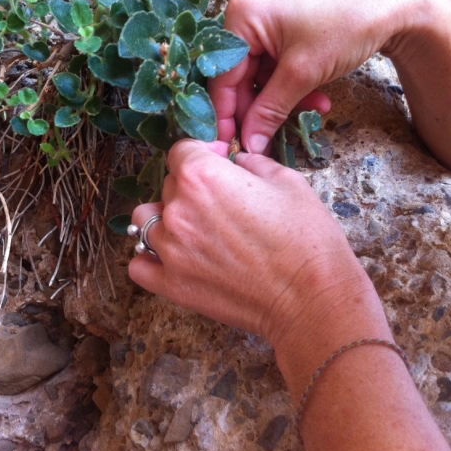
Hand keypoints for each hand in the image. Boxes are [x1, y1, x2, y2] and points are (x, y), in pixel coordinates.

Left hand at [128, 140, 376, 350]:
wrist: (311, 299)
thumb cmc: (306, 238)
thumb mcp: (288, 181)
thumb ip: (253, 163)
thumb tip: (237, 160)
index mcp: (202, 176)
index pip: (181, 151)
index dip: (202, 154)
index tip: (220, 163)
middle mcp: (178, 210)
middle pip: (168, 184)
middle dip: (191, 187)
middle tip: (221, 203)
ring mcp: (169, 249)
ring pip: (146, 220)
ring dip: (165, 219)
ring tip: (194, 230)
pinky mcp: (170, 284)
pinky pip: (139, 264)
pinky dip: (151, 258)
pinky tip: (176, 258)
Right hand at [210, 0, 438, 153]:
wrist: (394, 1)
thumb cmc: (345, 26)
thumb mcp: (302, 74)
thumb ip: (269, 111)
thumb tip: (249, 145)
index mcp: (240, 15)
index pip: (221, 75)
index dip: (226, 114)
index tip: (231, 145)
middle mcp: (245, 13)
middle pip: (240, 76)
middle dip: (263, 106)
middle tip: (272, 138)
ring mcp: (265, 19)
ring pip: (261, 74)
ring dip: (283, 98)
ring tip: (314, 110)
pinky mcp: (283, 26)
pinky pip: (276, 64)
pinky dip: (293, 84)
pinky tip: (317, 97)